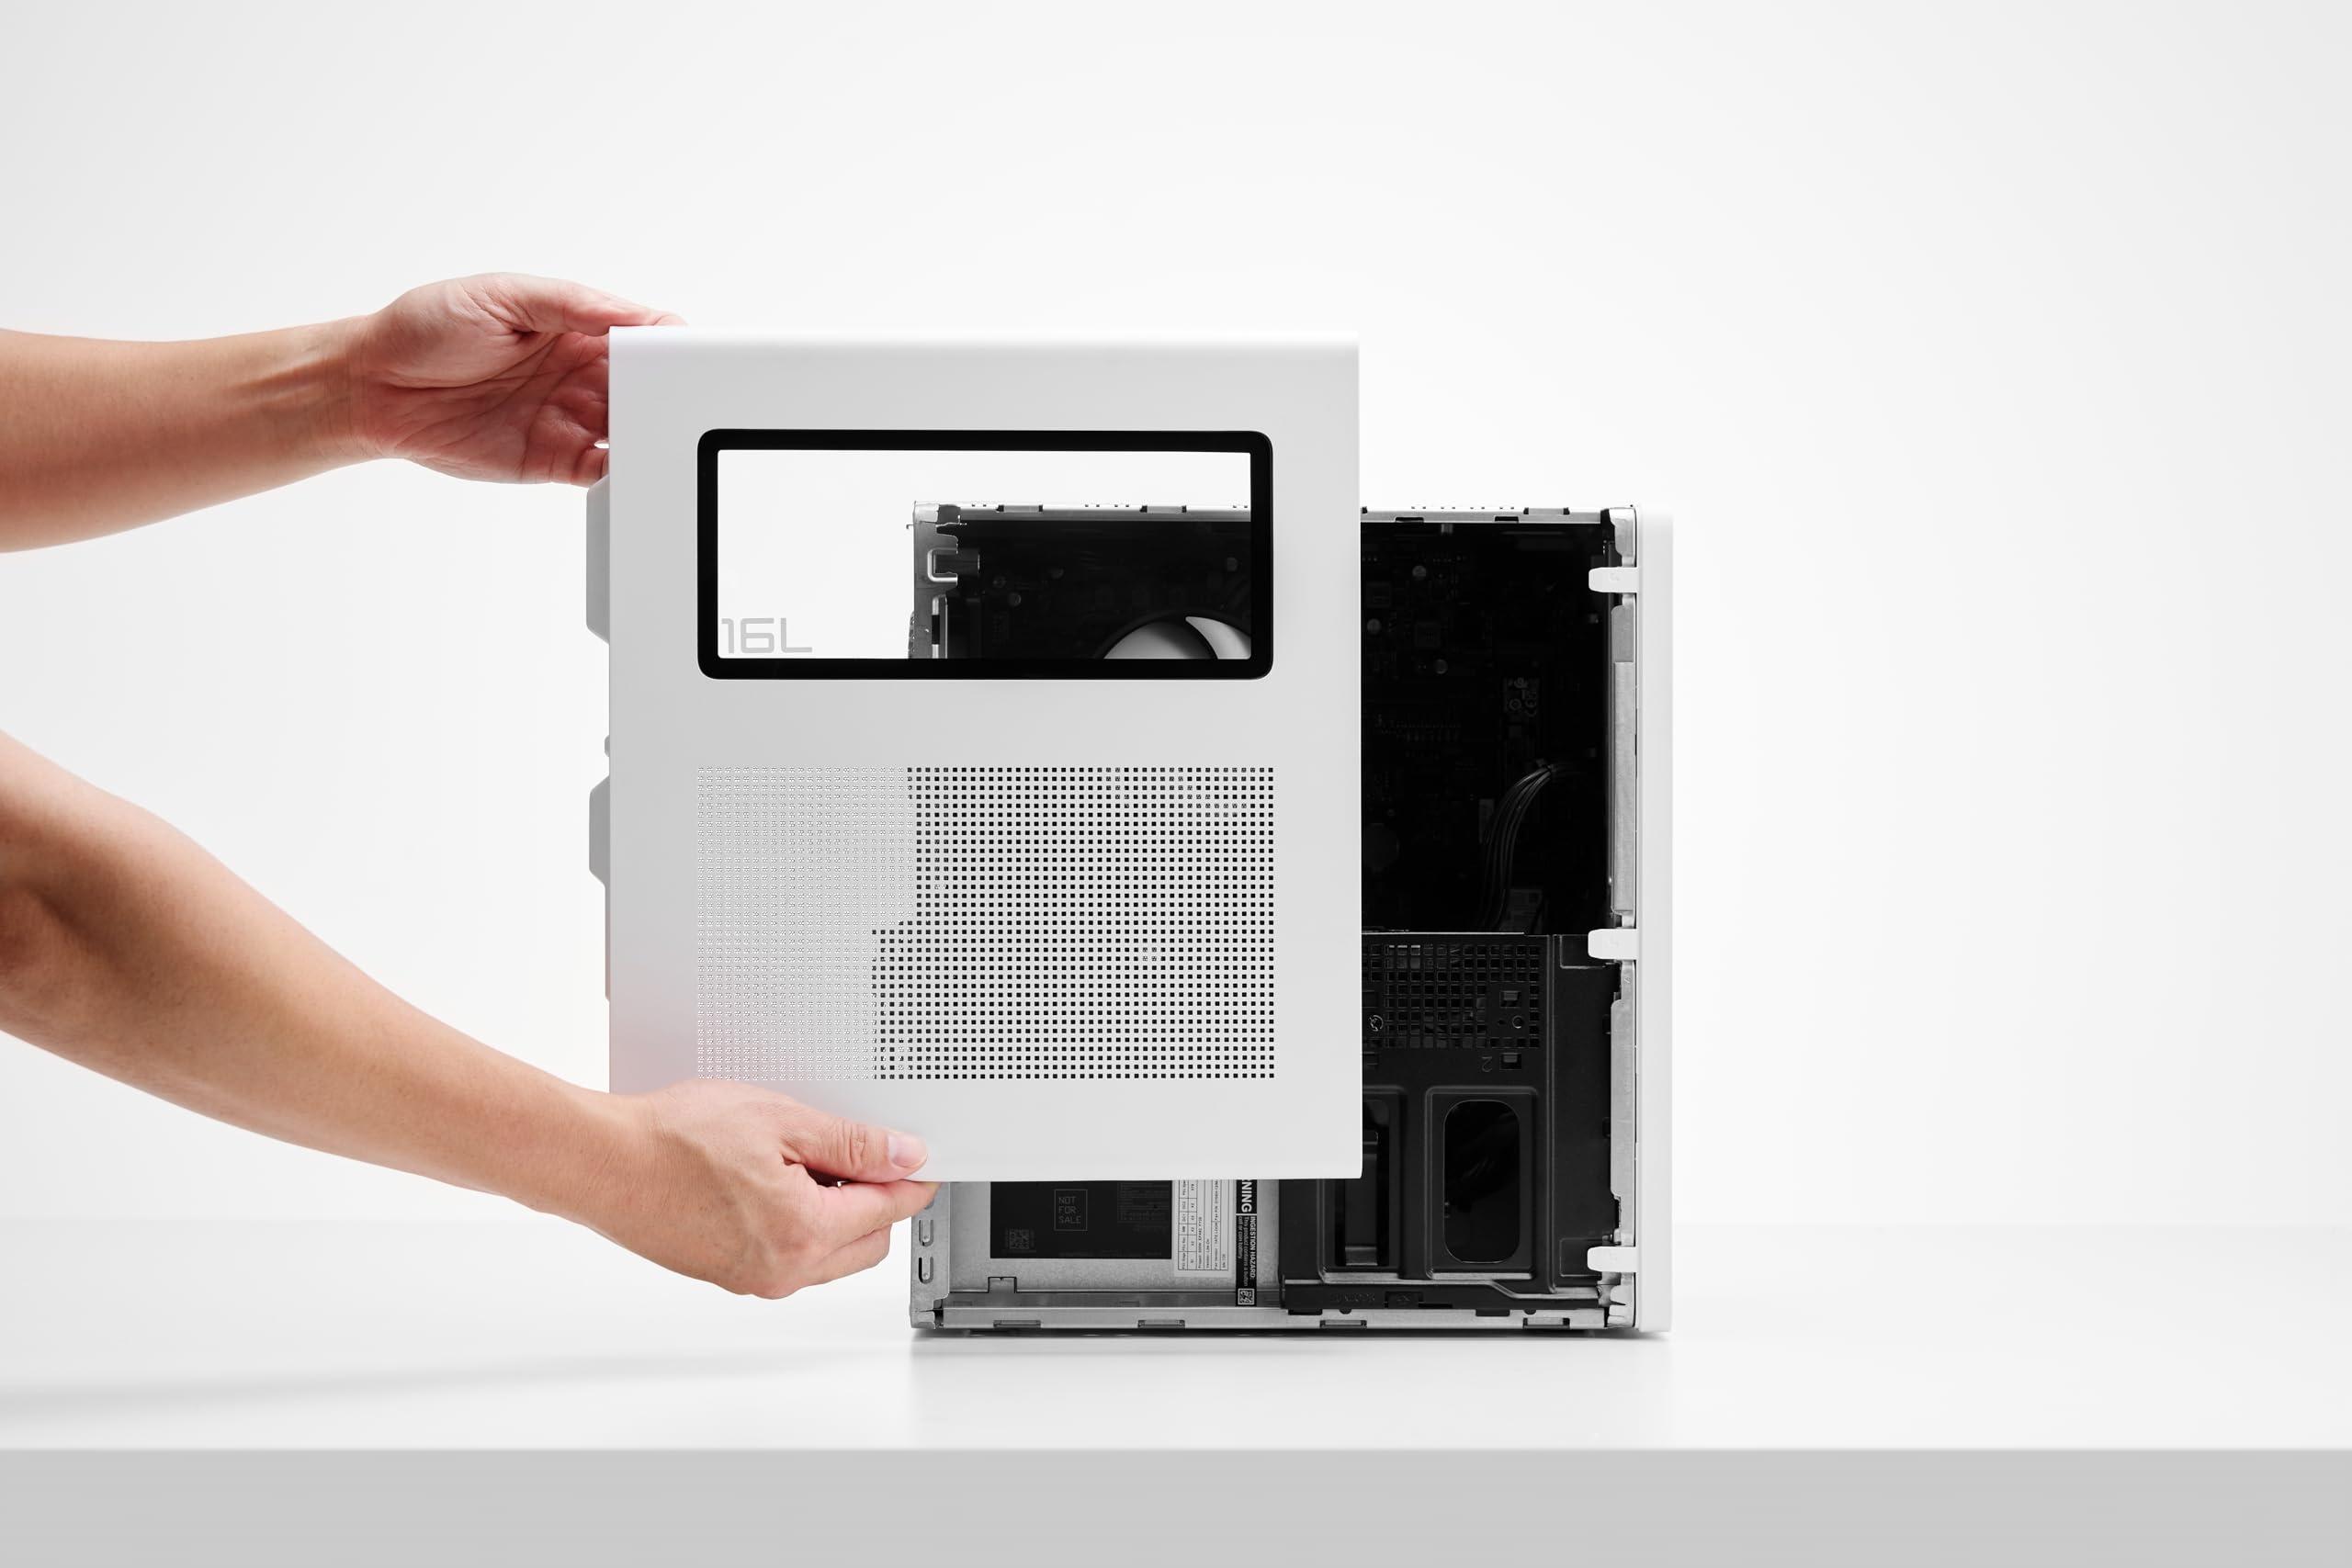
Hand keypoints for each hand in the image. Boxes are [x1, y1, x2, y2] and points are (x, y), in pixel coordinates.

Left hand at [340, 273, 680, 486]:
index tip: (685, 355)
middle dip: (668, 395)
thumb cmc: (425, 328)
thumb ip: (571, 304)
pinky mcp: (553, 461)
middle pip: (646, 387)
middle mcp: (580, 375)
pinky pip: (602, 473)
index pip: (642, 335)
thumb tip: (630, 313)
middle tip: (679, 402)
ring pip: (632, 433)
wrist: (373, 387)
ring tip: (660, 437)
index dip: (669, 345)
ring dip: (650, 437)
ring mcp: (569, 420)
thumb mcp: (500, 296)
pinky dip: (623, 476)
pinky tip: (632, 470)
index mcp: (575, 328)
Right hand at [569, 1080, 936, 1298]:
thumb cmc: (672, 1139)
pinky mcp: (729, 1274)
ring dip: (836, 1213)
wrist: (601, 1162)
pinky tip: (770, 1181)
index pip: (889, 1210)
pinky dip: (798, 1224)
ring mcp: (754, 1279)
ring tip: (800, 1159)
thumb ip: (851, 1144)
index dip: (912, 1178)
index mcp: (804, 1232)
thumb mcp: (779, 1120)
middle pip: (868, 1243)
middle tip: (855, 1150)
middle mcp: (783, 1270)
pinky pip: (790, 1256)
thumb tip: (904, 1156)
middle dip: (876, 1199)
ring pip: (829, 1254)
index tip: (921, 1158)